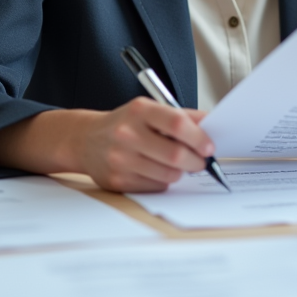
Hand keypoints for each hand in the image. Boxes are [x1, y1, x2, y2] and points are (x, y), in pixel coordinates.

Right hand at [73, 97, 214, 191]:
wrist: (85, 140)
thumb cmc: (125, 123)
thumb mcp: (149, 110)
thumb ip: (180, 116)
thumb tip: (211, 125)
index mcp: (139, 110)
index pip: (177, 124)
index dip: (198, 137)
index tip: (209, 146)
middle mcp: (127, 134)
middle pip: (176, 154)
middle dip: (196, 161)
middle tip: (200, 161)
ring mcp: (120, 159)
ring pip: (168, 175)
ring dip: (180, 172)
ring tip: (175, 163)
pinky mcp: (118, 181)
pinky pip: (156, 187)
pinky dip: (163, 181)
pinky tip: (156, 170)